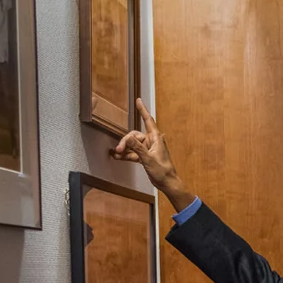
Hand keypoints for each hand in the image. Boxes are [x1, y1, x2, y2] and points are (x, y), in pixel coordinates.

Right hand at [107, 98, 194, 212]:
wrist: (167, 182)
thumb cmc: (162, 170)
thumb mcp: (148, 159)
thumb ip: (138, 148)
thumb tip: (128, 138)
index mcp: (156, 138)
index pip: (148, 120)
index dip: (143, 110)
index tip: (138, 100)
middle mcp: (151, 141)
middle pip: (134, 136)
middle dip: (125, 142)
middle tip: (118, 149)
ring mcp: (147, 149)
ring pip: (132, 145)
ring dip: (124, 149)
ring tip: (116, 154)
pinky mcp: (144, 156)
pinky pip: (133, 152)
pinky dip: (126, 155)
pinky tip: (118, 157)